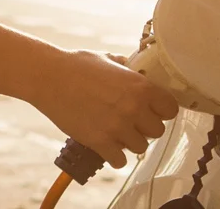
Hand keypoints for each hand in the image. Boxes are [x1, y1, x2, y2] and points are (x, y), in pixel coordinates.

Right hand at [30, 49, 178, 168]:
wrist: (48, 77)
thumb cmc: (76, 64)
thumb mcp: (108, 59)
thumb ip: (127, 68)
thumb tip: (138, 71)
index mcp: (140, 86)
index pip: (171, 109)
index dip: (162, 110)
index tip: (153, 110)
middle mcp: (134, 108)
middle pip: (157, 131)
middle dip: (145, 127)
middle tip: (131, 121)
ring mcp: (117, 127)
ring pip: (140, 147)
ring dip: (130, 142)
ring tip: (116, 132)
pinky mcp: (100, 142)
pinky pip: (120, 160)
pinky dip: (114, 156)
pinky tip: (106, 145)